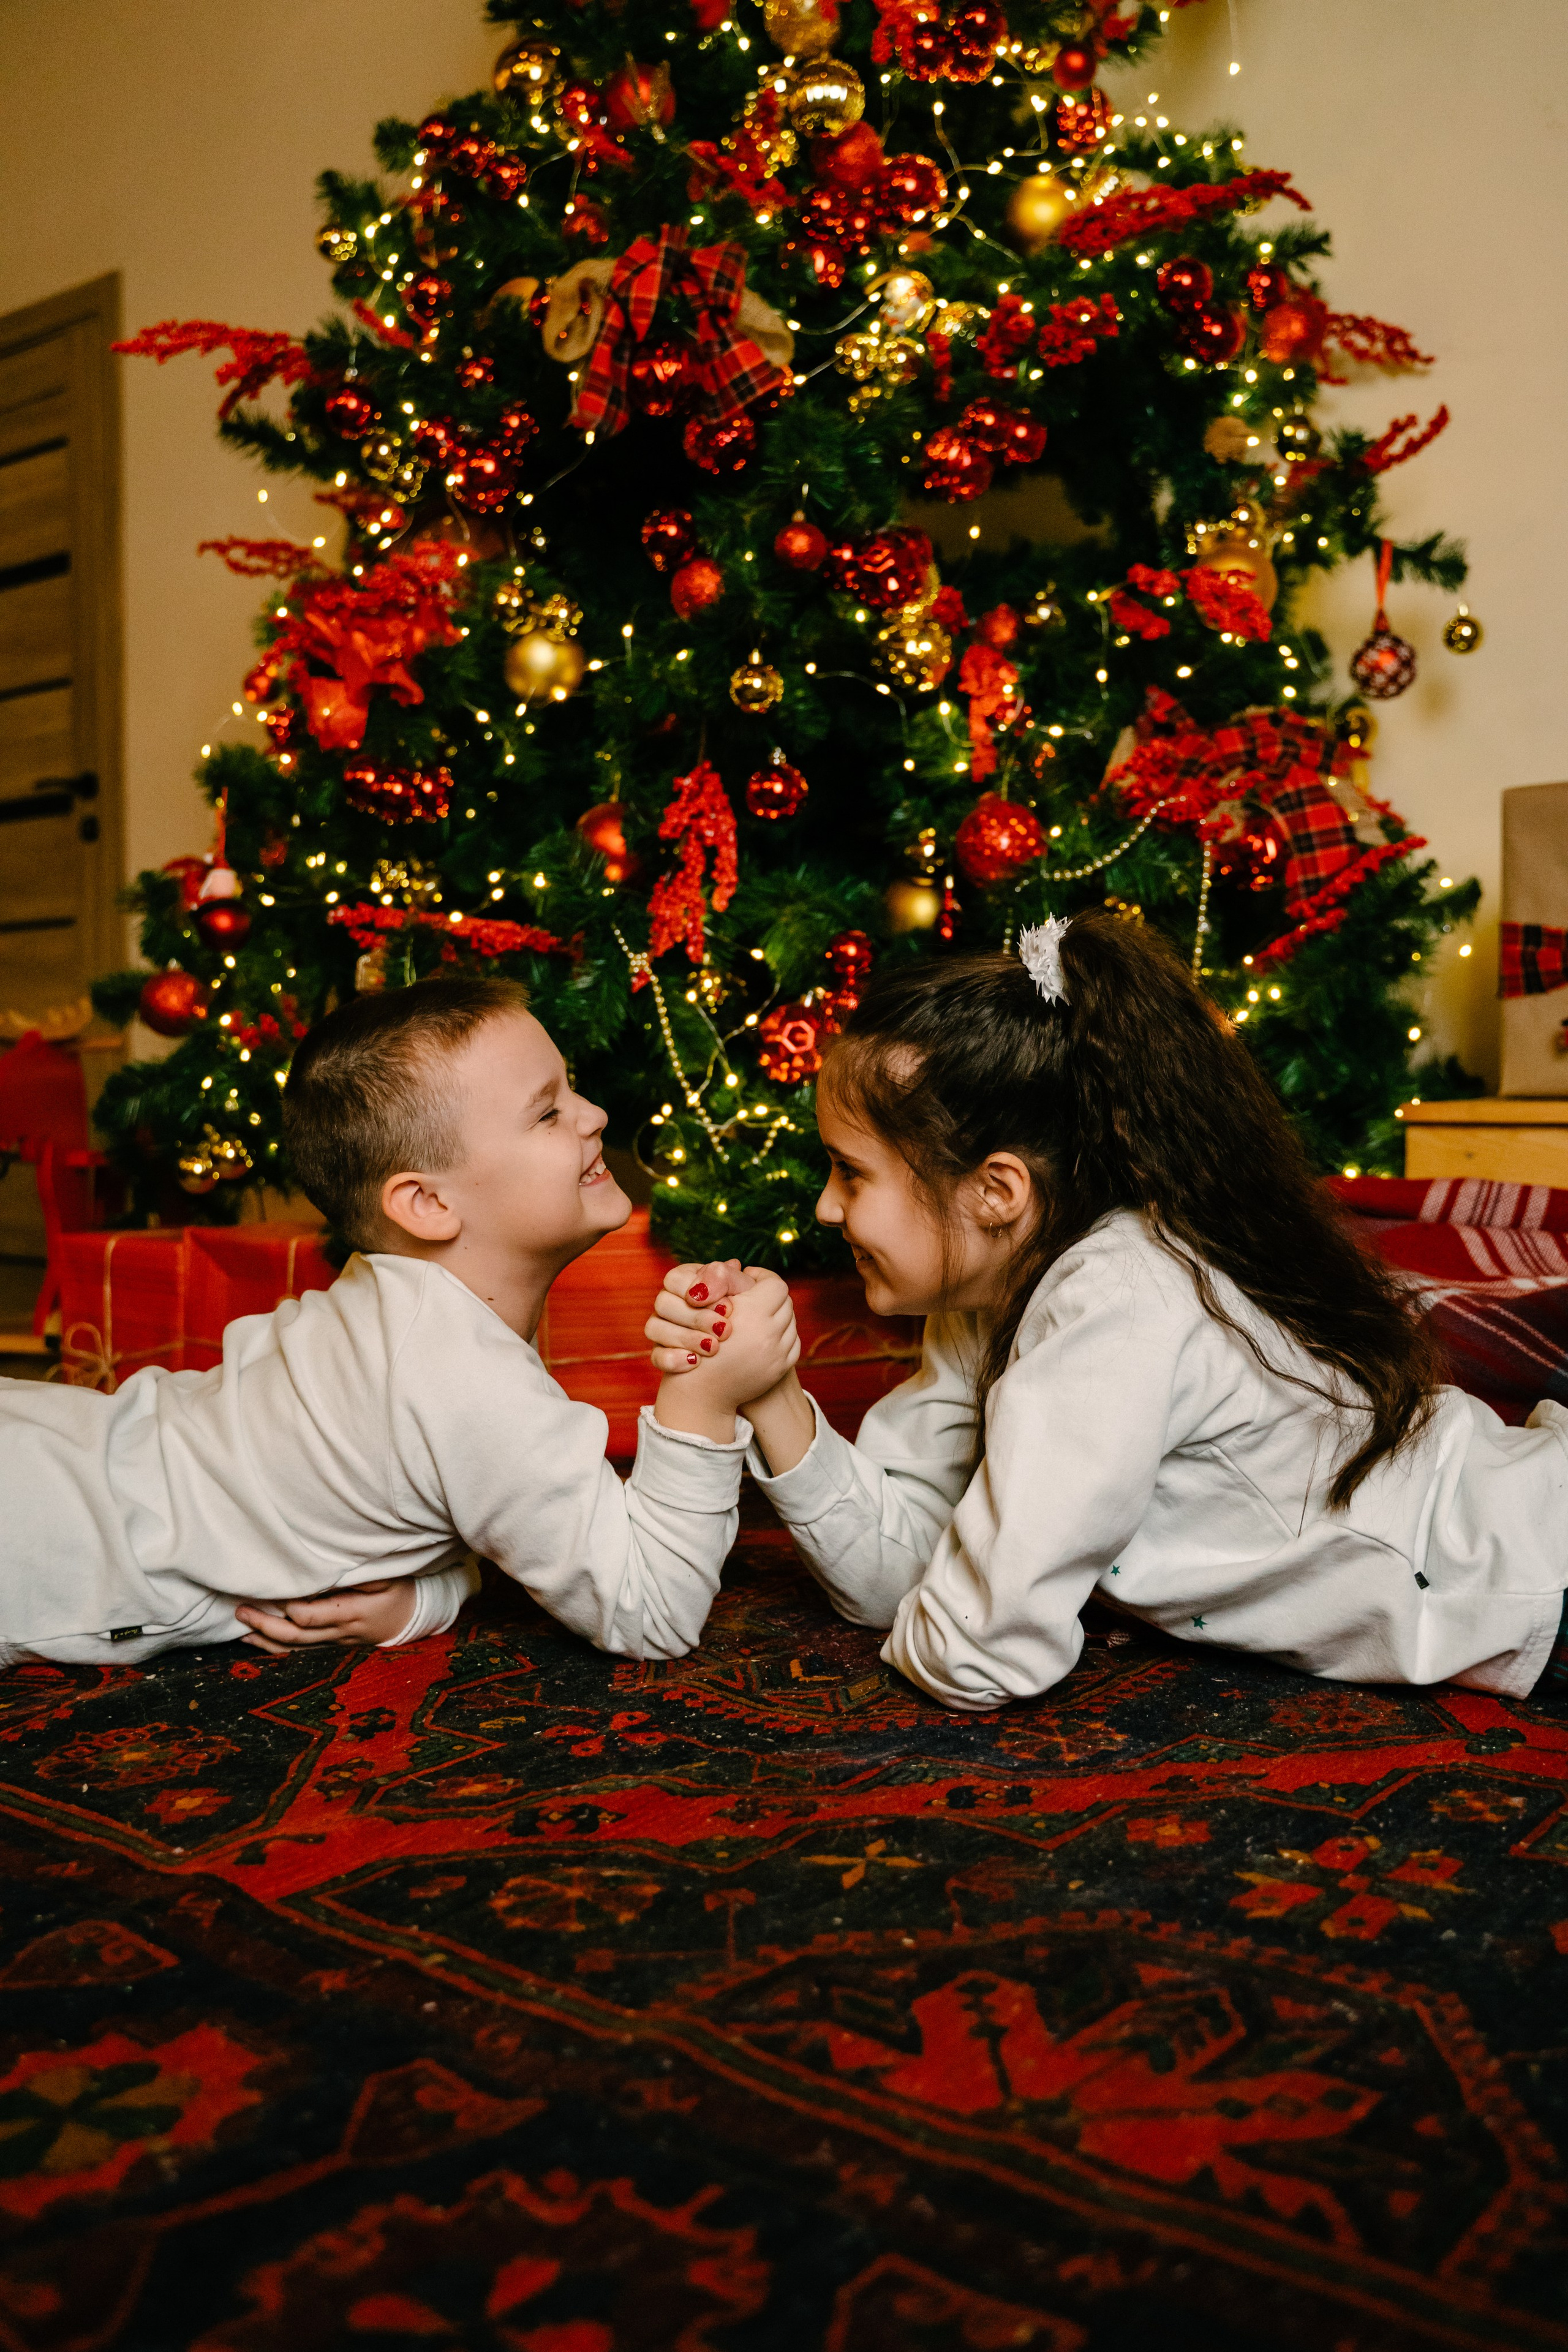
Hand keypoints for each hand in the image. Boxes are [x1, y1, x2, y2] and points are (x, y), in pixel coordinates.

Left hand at [234, 1577, 417, 1653]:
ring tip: (241, 1629)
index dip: (291, 1608)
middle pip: (297, 1636)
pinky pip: (299, 1652)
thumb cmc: (398, 1591)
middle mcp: (340, 1633)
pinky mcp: (331, 1647)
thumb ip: (359, 1574)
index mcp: (353, 1613)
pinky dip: (275, 1648)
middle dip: (266, 1625)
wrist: (412, 1618)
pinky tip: (256, 1640)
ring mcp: (335, 1643)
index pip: (312, 1616)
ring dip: (265, 1640)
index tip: (275, 1592)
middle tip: (241, 1610)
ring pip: (295, 1649)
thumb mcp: (388, 1576)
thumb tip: (329, 1567)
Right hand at [642, 1258, 750, 1369]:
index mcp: (687, 1281)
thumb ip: (727, 1277)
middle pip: (662, 1302)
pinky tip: (695, 1362)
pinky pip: (657, 1356)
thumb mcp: (745, 1291)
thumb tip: (706, 1284)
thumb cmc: (750, 1313)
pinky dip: (673, 1359)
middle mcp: (671, 1303)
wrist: (753, 1353)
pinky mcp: (663, 1354)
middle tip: (725, 1331)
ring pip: (654, 1328)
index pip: (675, 1278)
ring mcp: (663, 1329)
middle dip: (696, 1317)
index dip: (700, 1292)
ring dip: (686, 1338)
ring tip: (714, 1348)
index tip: (728, 1308)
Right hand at [651, 1270, 799, 1439]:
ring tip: (757, 1316)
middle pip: (785, 1301)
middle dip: (769, 1296)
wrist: (700, 1393)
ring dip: (776, 1316)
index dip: (760, 1276)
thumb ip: (723, 1281)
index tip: (747, 1278)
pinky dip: (780, 1336)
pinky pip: (791, 1342)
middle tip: (752, 1297)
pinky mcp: (781, 1369)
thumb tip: (739, 1264)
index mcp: (753, 1313)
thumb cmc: (693, 1344)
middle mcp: (771, 1333)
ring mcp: (779, 1353)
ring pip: (790, 1321)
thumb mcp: (704, 1307)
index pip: (774, 1282)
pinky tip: (762, 1335)